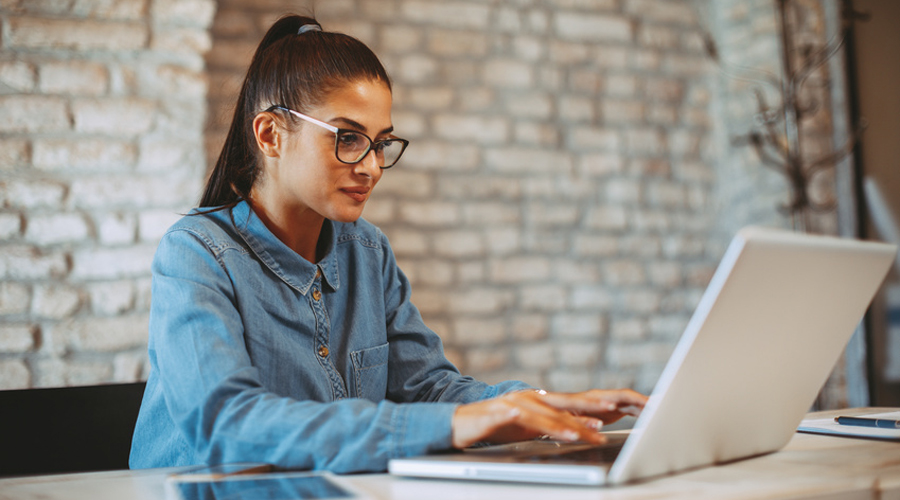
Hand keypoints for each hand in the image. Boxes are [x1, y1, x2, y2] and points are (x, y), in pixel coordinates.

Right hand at [451, 389, 646, 448]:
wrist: (455, 424)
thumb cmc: (492, 427)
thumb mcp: (527, 428)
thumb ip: (551, 427)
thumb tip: (581, 432)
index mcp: (540, 400)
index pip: (575, 403)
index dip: (599, 406)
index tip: (625, 410)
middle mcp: (533, 396)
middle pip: (571, 404)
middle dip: (598, 408)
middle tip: (623, 412)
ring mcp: (519, 401)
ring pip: (555, 415)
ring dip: (579, 426)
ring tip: (598, 435)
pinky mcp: (505, 411)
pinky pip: (535, 422)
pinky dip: (553, 429)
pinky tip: (567, 436)